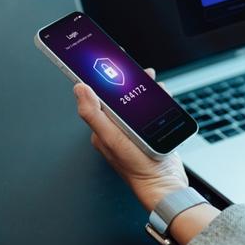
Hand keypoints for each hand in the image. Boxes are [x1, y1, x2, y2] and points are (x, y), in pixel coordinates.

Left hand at [74, 68, 188, 211]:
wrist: (165, 184)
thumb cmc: (137, 167)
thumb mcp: (111, 138)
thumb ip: (93, 114)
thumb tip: (79, 89)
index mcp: (102, 127)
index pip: (98, 95)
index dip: (100, 77)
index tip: (103, 60)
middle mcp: (116, 127)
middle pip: (119, 94)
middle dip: (127, 79)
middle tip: (135, 69)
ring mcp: (134, 128)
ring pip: (136, 99)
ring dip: (144, 88)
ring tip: (150, 81)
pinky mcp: (150, 130)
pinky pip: (151, 108)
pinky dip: (157, 100)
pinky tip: (162, 97)